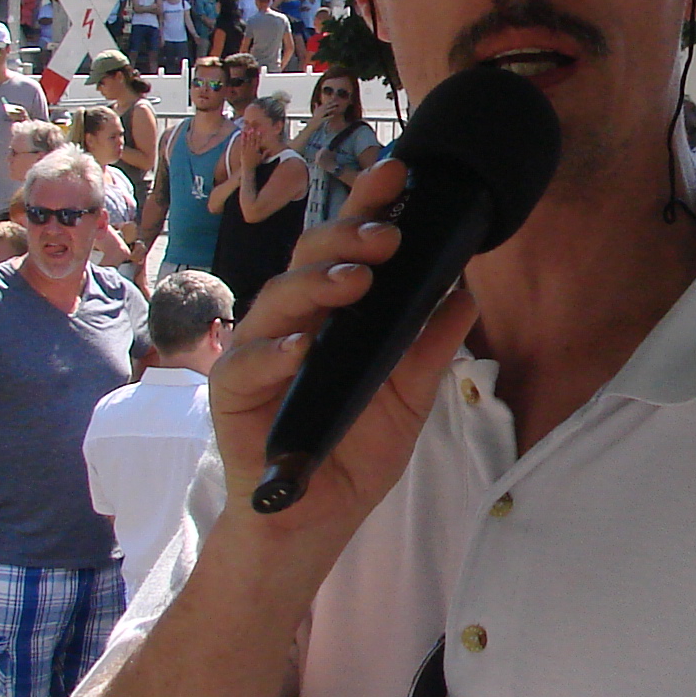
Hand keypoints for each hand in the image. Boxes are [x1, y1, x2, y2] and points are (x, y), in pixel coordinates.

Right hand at [205, 157, 473, 569]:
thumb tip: (463, 293)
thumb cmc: (352, 452)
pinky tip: (301, 348)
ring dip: (315, 284)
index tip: (398, 174)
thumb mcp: (409, 400)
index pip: (347, 246)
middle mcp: (291, 320)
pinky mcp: (232, 393)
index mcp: (332, 311)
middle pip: (308, 258)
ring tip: (355, 280)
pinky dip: (274, 354)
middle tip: (388, 234)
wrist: (314, 522)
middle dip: (347, 236)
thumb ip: (429, 350)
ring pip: (275, 299)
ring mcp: (257, 352)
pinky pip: (244, 365)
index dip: (367, 206)